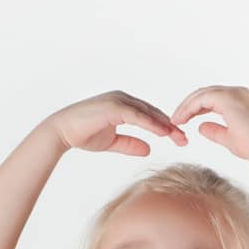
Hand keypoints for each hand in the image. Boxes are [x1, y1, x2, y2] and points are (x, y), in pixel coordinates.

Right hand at [52, 91, 188, 155]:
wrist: (63, 131)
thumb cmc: (84, 135)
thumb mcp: (113, 142)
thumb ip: (131, 144)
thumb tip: (149, 149)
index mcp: (124, 106)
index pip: (150, 116)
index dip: (165, 127)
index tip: (179, 139)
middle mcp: (123, 99)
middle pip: (153, 113)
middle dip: (170, 127)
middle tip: (185, 140)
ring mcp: (119, 100)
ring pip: (148, 113)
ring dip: (165, 126)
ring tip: (179, 138)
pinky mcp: (114, 106)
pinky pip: (138, 116)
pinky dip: (152, 124)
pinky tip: (164, 133)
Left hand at [168, 85, 248, 162]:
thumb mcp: (229, 138)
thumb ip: (215, 131)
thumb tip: (200, 127)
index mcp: (240, 99)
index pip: (212, 98)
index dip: (195, 108)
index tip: (183, 120)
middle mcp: (238, 92)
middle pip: (205, 93)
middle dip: (188, 105)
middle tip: (175, 119)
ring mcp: (234, 93)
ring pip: (202, 94)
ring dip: (186, 106)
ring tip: (176, 120)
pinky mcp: (228, 98)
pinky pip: (202, 99)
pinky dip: (189, 108)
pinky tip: (181, 120)